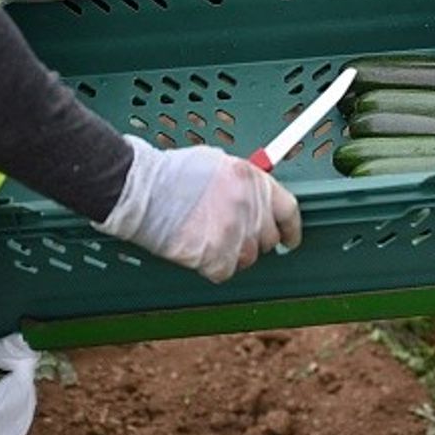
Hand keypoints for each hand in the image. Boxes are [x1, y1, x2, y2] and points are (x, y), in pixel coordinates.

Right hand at [93, 137, 301, 282]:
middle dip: (253, 239)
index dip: (291, 229)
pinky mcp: (217, 257)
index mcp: (254, 180)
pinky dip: (212, 265)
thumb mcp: (219, 164)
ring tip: (207, 237)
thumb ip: (243, 182)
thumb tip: (255, 198)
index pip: (289, 211)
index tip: (288, 239)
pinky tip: (197, 248)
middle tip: (231, 234)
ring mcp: (235, 234)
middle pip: (267, 238)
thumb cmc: (175, 174)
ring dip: (232, 252)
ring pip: (248, 258)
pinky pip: (225, 271)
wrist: (144, 191)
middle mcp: (250, 208)